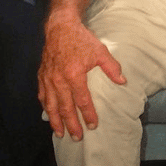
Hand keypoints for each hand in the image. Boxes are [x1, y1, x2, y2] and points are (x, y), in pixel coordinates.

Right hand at [38, 15, 125, 140]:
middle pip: (65, 108)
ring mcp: (48, 79)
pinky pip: (43, 96)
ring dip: (56, 121)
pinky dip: (46, 108)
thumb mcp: (100, 51)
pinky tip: (49, 115)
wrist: (60, 28)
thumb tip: (123, 82)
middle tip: (77, 137)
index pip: (82, 101)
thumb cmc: (82, 39)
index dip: (88, 114)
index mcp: (74, 75)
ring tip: (60, 133)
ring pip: (51, 106)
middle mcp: (58, 81)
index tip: (93, 126)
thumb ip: (112, 68)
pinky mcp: (42, 76)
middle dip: (71, 124)